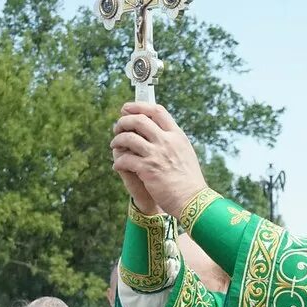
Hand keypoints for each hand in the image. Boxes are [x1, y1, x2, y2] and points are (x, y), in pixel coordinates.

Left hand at [110, 102, 207, 216]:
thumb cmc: (188, 179)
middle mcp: (167, 141)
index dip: (139, 106)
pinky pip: (125, 159)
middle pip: (139, 120)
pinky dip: (118, 162)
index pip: (157, 111)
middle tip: (117, 127)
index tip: (128, 108)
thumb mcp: (185, 152)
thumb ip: (172, 140)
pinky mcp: (147, 169)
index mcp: (177, 135)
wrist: (191, 199)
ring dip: (117, 140)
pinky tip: (117, 166)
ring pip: (128, 138)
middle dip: (124, 121)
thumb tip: (157, 131)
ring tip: (114, 145)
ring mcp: (157, 154)